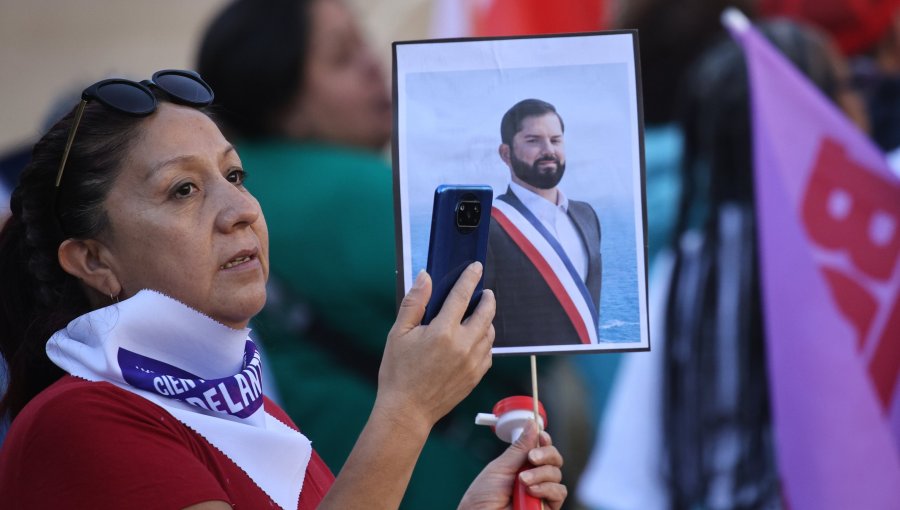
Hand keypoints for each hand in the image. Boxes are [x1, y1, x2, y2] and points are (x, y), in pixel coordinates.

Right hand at [374, 262, 495, 433]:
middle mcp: (463, 345)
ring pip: (489, 333)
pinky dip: (485, 341)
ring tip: (479, 314)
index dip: (470, 278)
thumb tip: (425, 277)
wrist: (407, 411)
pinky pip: (488, 352)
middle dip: (487, 298)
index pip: (462, 295)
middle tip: (484, 292)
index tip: (476, 267)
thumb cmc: (398, 372)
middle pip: (485, 313)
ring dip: (487, 320)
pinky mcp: (476, 376)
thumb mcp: (399, 333)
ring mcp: (473, 362)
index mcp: (442, 332)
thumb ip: (414, 302)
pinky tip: (475, 339)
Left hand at [458, 421, 566, 509]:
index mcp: (522, 464)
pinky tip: (532, 490)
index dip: (544, 440)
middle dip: (546, 454)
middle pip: (554, 459)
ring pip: (557, 474)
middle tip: (531, 458)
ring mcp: (541, 492)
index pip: (541, 448)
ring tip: (523, 481)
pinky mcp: (546, 507)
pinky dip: (547, 488)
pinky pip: (559, 492)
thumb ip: (519, 448)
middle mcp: (534, 477)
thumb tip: (532, 423)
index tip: (541, 436)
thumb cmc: (483, 495)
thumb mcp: (501, 467)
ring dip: (541, 474)